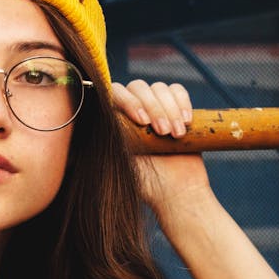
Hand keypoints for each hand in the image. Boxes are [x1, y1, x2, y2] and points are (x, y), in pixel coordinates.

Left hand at [111, 79, 210, 218]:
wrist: (177, 192)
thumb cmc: (146, 182)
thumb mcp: (121, 161)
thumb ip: (110, 139)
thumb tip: (91, 120)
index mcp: (116, 120)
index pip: (115, 93)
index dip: (129, 102)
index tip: (142, 123)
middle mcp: (132, 110)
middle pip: (138, 87)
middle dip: (154, 108)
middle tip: (163, 132)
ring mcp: (155, 107)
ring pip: (159, 88)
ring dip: (170, 109)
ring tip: (176, 134)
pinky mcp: (176, 108)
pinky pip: (177, 90)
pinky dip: (183, 102)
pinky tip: (186, 122)